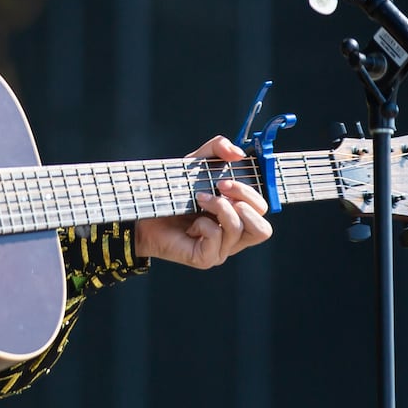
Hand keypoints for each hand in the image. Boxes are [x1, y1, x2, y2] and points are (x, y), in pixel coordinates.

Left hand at [133, 135, 272, 268]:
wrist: (145, 211)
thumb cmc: (175, 191)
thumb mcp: (198, 164)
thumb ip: (218, 149)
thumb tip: (238, 153)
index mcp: (238, 217)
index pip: (262, 210)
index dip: (252, 193)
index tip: (228, 179)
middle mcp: (233, 236)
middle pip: (262, 229)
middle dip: (243, 199)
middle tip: (220, 186)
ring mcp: (221, 250)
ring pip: (239, 230)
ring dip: (220, 207)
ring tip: (200, 198)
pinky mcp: (205, 258)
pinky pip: (216, 238)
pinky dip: (204, 224)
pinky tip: (191, 223)